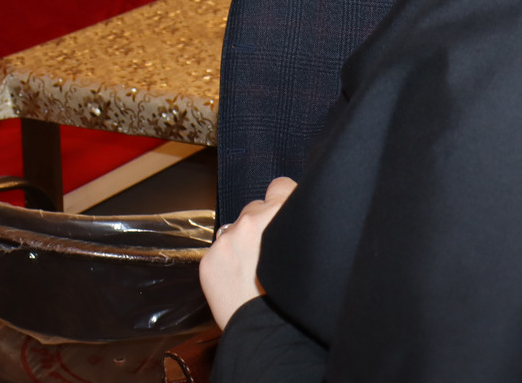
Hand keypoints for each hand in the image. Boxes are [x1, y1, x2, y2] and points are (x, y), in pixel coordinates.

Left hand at [200, 177, 297, 329]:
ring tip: (255, 272)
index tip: (285, 215)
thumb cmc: (298, 302)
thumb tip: (298, 222)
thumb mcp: (312, 258)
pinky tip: (239, 284)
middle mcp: (252, 220)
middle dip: (262, 225)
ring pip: (234, 229)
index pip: (281, 186)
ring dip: (242, 243)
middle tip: (271, 254)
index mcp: (282, 215)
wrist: (269, 335)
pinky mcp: (209, 259)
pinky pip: (218, 252)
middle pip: (256, 209)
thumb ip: (300, 231)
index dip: (284, 200)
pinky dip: (227, 264)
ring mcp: (227, 239)